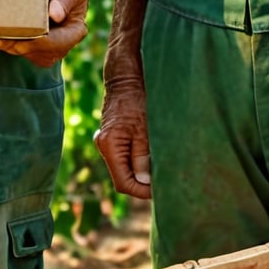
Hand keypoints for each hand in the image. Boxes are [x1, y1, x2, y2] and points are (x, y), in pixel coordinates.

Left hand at [0, 0, 87, 67]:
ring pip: (28, 53)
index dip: (38, 42)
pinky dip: (8, 44)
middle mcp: (64, 43)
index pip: (57, 43)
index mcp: (76, 31)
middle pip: (40, 52)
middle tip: (0, 40)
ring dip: (11, 47)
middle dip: (19, 46)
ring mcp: (50, 46)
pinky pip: (22, 49)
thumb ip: (63, 0)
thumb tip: (56, 16)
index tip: (20, 38)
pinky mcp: (37, 43)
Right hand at [94, 75, 151, 198]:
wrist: (126, 77)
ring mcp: (107, 142)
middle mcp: (104, 146)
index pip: (123, 182)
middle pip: (123, 177)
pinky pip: (125, 156)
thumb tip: (144, 181)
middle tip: (165, 183)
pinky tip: (153, 158)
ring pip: (124, 167)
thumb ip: (142, 156)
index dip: (142, 191)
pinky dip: (138, 161)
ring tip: (161, 170)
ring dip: (141, 172)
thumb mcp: (144, 128)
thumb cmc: (136, 99)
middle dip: (143, 183)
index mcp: (109, 145)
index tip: (160, 191)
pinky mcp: (113, 137)